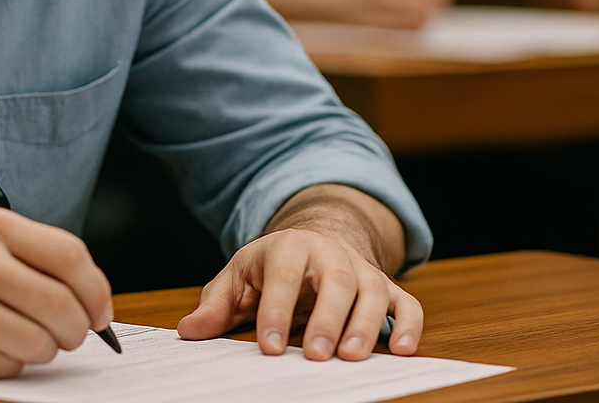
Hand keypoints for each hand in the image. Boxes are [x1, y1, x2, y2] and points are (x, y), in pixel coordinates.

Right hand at [0, 208, 113, 376]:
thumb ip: (33, 257)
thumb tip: (93, 299)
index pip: (72, 257)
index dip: (97, 291)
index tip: (100, 313)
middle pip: (63, 305)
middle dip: (77, 330)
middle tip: (68, 336)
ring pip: (40, 342)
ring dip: (41, 350)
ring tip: (18, 338)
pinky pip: (7, 366)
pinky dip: (7, 363)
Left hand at [177, 228, 422, 359]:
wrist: (314, 241)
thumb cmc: (272, 267)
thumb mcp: (239, 278)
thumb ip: (217, 305)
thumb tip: (189, 331)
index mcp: (289, 247)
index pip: (284, 274)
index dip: (276, 309)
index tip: (267, 346)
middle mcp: (330, 253)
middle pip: (336, 279)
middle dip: (326, 317)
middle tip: (315, 354)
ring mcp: (362, 269)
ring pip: (373, 290)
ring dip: (366, 324)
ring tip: (352, 356)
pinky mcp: (386, 287)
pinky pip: (406, 302)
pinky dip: (409, 324)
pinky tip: (404, 349)